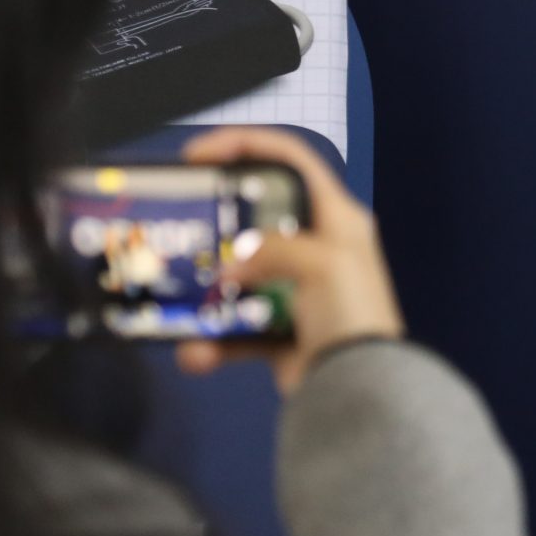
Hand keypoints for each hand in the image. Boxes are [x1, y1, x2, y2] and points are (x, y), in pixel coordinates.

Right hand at [174, 126, 405, 394]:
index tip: (198, 154)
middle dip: (215, 224)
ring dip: (206, 293)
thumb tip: (236, 266)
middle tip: (180, 227)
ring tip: (178, 300)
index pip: (292, 159)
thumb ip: (275, 247)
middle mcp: (318, 247)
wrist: (357, 388)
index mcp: (337, 219)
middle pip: (255, 217)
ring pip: (238, 277)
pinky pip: (235, 328)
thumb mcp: (323, 262)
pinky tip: (197, 353)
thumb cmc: (351, 313)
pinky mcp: (280, 330)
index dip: (246, 146)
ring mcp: (297, 290)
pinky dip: (213, 342)